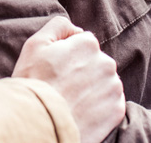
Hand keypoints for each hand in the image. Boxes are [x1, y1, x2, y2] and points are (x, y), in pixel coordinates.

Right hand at [12, 16, 124, 142]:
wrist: (39, 124)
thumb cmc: (34, 83)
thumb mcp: (36, 44)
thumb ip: (59, 26)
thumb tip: (77, 29)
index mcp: (88, 44)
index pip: (83, 43)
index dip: (68, 55)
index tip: (57, 69)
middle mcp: (106, 62)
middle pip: (96, 62)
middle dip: (83, 71)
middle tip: (63, 86)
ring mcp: (113, 87)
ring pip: (104, 82)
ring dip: (92, 88)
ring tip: (72, 100)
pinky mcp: (117, 110)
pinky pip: (111, 103)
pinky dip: (99, 107)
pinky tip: (82, 111)